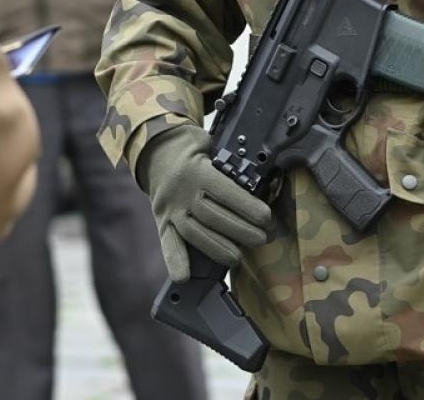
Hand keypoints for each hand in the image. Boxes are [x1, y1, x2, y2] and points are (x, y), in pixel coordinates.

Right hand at [138, 125, 270, 282]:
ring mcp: (170, 207)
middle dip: (240, 231)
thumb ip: (230, 163)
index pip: (224, 191)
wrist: (157, 150)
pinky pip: (167, 241)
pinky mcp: (162, 220)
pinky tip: (183, 277)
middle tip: (262, 239)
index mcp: (197, 169)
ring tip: (238, 257)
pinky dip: (174, 260)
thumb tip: (261, 179)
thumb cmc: (193, 149)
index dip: (246, 206)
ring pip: (193, 233)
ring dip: (218, 248)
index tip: (266, 218)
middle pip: (212, 216)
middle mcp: (181, 190)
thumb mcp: (212, 146)